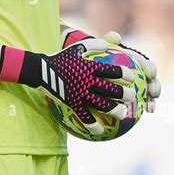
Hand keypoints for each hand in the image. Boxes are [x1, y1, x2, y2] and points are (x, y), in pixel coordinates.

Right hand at [0, 38, 135, 124]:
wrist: (41, 70)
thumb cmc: (61, 57)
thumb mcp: (77, 47)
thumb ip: (94, 44)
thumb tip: (111, 42)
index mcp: (90, 67)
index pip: (111, 71)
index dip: (123, 75)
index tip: (132, 78)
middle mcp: (88, 81)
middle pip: (110, 89)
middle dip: (124, 94)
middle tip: (132, 98)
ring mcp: (80, 93)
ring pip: (101, 104)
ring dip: (114, 110)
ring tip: (123, 114)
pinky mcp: (72, 103)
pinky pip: (85, 116)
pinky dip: (93, 125)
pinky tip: (100, 132)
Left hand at [102, 30, 160, 112]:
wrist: (91, 69)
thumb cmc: (97, 57)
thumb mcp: (100, 48)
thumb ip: (107, 41)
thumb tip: (115, 35)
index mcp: (135, 62)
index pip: (146, 64)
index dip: (150, 68)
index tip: (150, 74)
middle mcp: (139, 74)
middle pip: (152, 81)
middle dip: (155, 87)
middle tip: (153, 93)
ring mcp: (137, 86)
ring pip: (148, 94)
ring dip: (152, 101)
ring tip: (150, 108)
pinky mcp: (132, 98)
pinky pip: (137, 105)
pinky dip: (138, 111)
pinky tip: (134, 118)